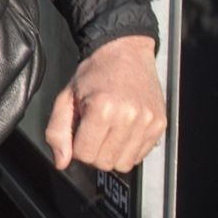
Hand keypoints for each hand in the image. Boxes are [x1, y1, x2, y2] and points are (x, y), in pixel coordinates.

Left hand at [44, 34, 165, 172]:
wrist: (125, 53)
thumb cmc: (94, 73)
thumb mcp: (65, 97)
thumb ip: (57, 131)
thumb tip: (61, 162)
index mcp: (102, 108)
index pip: (84, 155)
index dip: (76, 147)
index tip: (79, 131)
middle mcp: (129, 117)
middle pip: (104, 163)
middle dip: (93, 151)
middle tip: (93, 130)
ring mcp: (147, 122)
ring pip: (123, 164)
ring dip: (111, 153)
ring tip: (108, 130)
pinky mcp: (160, 125)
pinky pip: (140, 156)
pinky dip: (128, 149)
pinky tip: (122, 130)